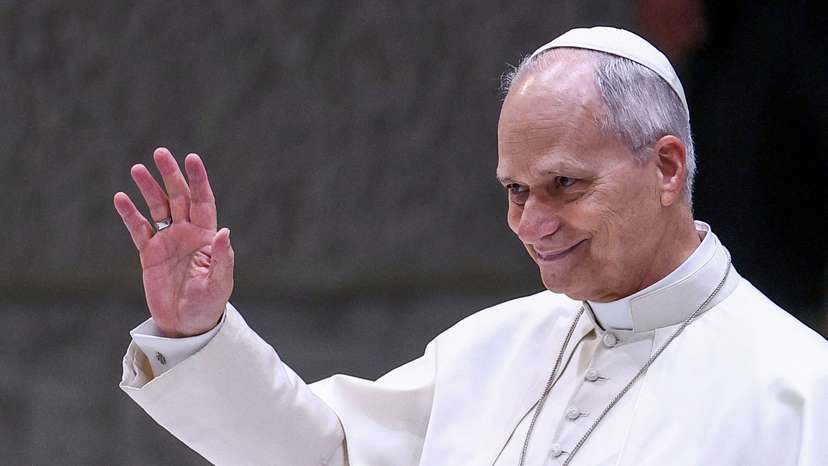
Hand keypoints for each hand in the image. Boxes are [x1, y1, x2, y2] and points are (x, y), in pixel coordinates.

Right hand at [113, 148, 233, 336]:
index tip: (192, 158)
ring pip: (157, 208)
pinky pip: (138, 229)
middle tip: (160, 153)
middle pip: (178, 197)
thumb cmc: (208, 305)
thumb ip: (221, 258)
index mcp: (206, 236)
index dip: (198, 179)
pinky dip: (129, 214)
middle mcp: (187, 233)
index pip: (203, 200)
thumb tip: (224, 231)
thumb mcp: (219, 283)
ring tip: (137, 169)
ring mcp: (167, 241)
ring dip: (148, 188)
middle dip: (170, 175)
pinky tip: (120, 198)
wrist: (186, 324)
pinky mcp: (149, 253)